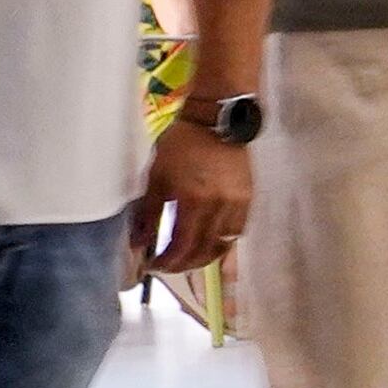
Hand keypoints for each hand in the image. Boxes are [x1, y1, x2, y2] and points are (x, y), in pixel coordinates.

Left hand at [136, 119, 251, 274]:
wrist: (216, 121)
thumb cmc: (182, 144)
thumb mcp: (157, 175)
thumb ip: (149, 211)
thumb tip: (140, 241)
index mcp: (193, 200)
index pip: (182, 245)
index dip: (168, 261)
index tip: (154, 264)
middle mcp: (219, 207)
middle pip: (204, 251)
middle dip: (184, 264)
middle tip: (169, 265)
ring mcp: (237, 204)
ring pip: (223, 245)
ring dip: (205, 257)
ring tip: (189, 257)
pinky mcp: (248, 199)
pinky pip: (236, 232)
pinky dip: (222, 242)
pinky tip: (210, 240)